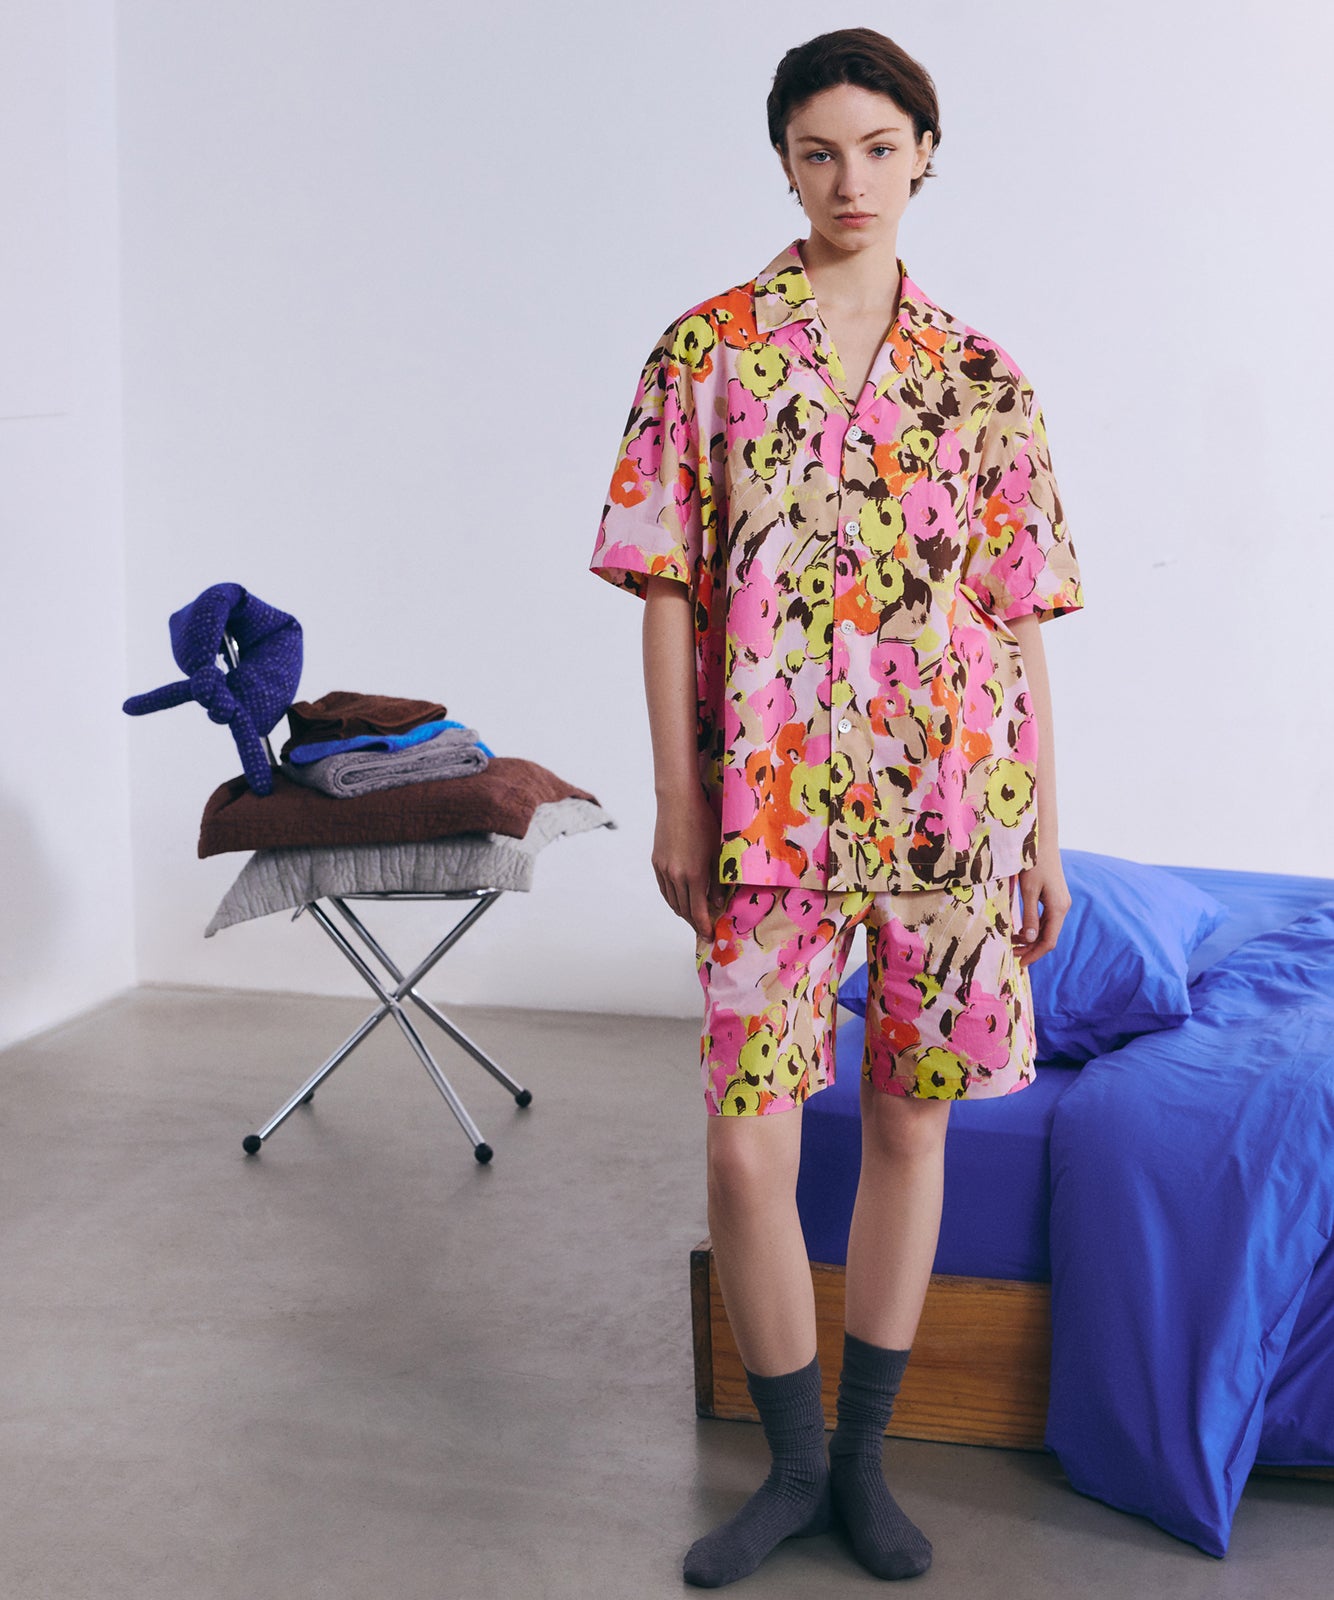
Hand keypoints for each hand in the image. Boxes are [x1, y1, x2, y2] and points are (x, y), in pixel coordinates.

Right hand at [652, 787, 722, 938]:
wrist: (678, 803)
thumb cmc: (703, 823)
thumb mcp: (717, 853)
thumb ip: (718, 881)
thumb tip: (717, 904)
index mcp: (693, 875)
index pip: (697, 911)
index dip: (703, 927)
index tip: (709, 937)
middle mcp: (675, 876)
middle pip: (683, 910)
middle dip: (694, 923)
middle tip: (704, 930)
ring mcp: (663, 870)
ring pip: (672, 901)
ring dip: (683, 912)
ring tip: (694, 917)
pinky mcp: (656, 863)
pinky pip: (664, 889)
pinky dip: (673, 899)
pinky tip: (681, 900)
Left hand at [1013, 851, 1070, 966]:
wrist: (1043, 840)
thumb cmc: (1033, 862)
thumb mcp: (1028, 890)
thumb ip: (1029, 915)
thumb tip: (1030, 939)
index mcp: (1058, 908)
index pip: (1048, 941)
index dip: (1034, 954)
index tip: (1018, 963)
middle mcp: (1063, 907)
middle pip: (1049, 937)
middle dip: (1031, 949)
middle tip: (1011, 954)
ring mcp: (1060, 902)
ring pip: (1047, 928)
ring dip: (1031, 938)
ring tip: (1012, 942)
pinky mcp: (1055, 896)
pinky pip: (1046, 919)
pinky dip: (1034, 927)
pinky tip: (1021, 929)